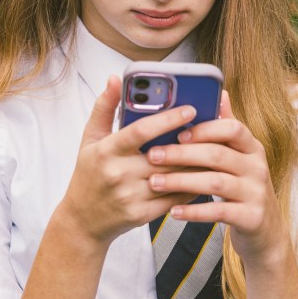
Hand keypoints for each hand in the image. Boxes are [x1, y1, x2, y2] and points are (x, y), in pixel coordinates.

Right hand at [57, 75, 203, 247]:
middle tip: (213, 127)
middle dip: (190, 141)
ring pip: (173, 177)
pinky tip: (203, 174)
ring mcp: (131, 196)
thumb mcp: (90, 139)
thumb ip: (104, 107)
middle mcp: (118, 173)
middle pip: (164, 154)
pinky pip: (174, 198)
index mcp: (106, 150)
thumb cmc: (89, 173)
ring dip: (196, 163)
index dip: (167, 119)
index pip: (140, 131)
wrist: (82, 220)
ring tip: (215, 147)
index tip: (191, 109)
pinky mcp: (141, 215)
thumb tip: (115, 78)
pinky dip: (191, 186)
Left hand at [145, 90, 290, 269]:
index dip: (204, 129)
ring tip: (155, 182)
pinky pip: (219, 212)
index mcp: (252, 147)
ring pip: (215, 182)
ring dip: (181, 181)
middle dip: (182, 154)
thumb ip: (227, 128)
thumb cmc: (243, 187)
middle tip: (152, 156)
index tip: (176, 132)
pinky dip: (194, 211)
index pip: (232, 128)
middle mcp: (257, 166)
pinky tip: (173, 210)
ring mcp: (256, 192)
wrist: (265, 231)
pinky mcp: (251, 217)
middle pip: (218, 154)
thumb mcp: (240, 157)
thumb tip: (221, 92)